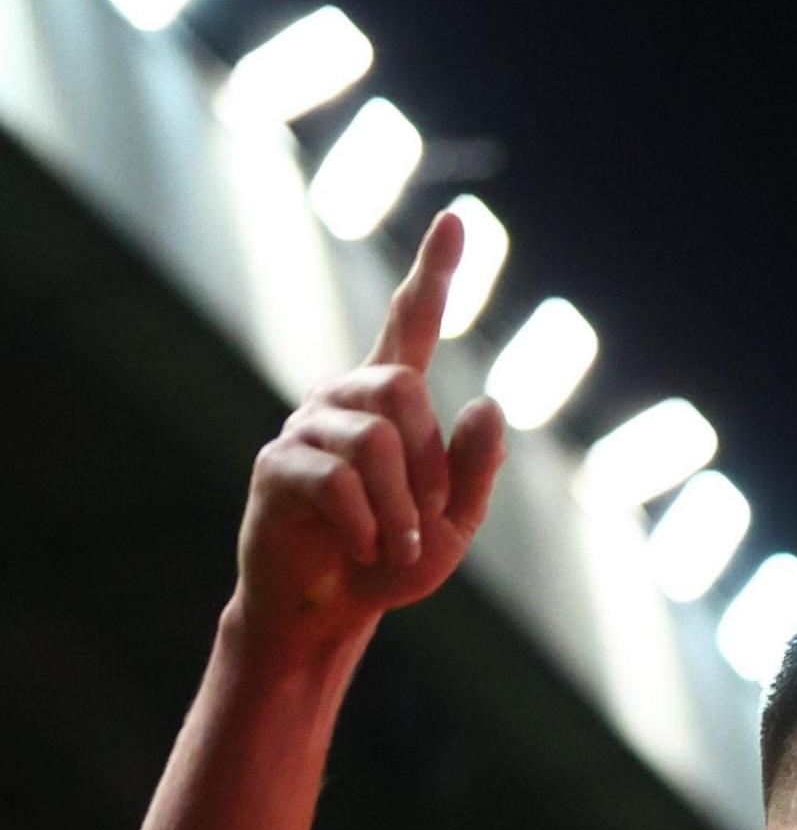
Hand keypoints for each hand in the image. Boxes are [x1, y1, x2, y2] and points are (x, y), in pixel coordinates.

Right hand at [229, 213, 507, 659]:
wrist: (331, 611)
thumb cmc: (391, 559)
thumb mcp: (455, 522)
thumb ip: (476, 466)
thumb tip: (488, 403)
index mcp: (391, 403)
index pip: (413, 322)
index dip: (436, 272)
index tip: (456, 218)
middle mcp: (342, 399)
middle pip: (403, 387)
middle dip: (431, 462)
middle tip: (425, 516)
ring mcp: (304, 429)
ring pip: (375, 439)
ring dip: (404, 504)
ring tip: (396, 541)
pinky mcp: (276, 468)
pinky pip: (338, 481)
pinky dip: (370, 523)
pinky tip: (365, 546)